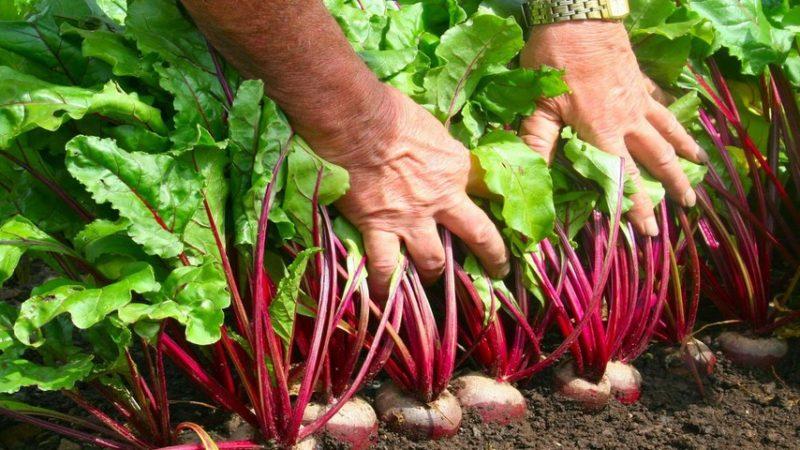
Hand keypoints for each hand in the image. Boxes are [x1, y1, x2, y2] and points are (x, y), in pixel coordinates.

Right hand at [309, 85, 509, 296]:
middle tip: (498, 270)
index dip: (503, 205)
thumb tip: (434, 154)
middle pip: (480, 235)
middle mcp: (442, 199)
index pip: (491, 190)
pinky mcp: (379, 227)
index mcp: (457, 168)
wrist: (355, 119)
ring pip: (433, 261)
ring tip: (431, 280)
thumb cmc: (389, 110)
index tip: (512, 218)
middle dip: (493, 257)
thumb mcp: (429, 127)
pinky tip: (384, 297)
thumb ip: (438, 149)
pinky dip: (385, 285)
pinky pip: (385, 267)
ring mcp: (411, 218)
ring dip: (434, 274)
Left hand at [519, 21, 706, 235]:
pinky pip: (662, 103)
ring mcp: (638, 98)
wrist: (579, 15)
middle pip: (656, 159)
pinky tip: (679, 122)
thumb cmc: (555, 60)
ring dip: (683, 153)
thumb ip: (536, 144)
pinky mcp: (639, 80)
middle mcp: (628, 120)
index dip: (637, 207)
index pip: (624, 179)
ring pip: (668, 131)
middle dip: (672, 185)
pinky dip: (674, 116)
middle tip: (688, 207)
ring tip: (700, 169)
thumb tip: (529, 182)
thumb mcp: (539, 106)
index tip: (649, 231)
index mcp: (603, 132)